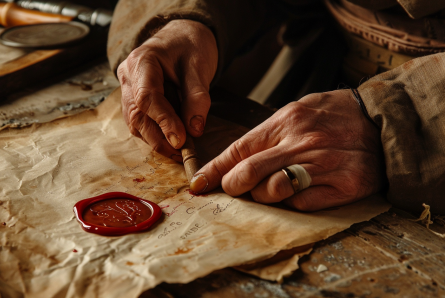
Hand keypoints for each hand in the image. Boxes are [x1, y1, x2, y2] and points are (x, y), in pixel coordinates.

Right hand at [118, 19, 217, 161]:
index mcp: (142, 61)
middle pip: (137, 115)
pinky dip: (155, 135)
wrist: (182, 38)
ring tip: (179, 151)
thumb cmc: (190, 46)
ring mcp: (128, 90)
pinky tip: (172, 142)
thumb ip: (197, 97)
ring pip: (136, 123)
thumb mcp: (199, 66)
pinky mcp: (134, 101)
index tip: (180, 140)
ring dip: (157, 140)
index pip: (147, 97)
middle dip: (159, 137)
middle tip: (181, 152)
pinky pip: (140, 123)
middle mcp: (129, 77)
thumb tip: (194, 129)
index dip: (163, 121)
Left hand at [191, 90, 384, 210]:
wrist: (383, 120)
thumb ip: (268, 134)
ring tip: (271, 187)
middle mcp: (302, 143)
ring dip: (263, 196)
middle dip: (232, 186)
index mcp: (287, 121)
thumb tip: (236, 160)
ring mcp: (323, 166)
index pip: (239, 150)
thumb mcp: (298, 111)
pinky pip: (301, 204)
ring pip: (272, 192)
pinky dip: (291, 202)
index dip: (214, 170)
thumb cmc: (334, 115)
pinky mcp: (343, 186)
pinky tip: (299, 191)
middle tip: (232, 189)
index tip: (198, 184)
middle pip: (249, 174)